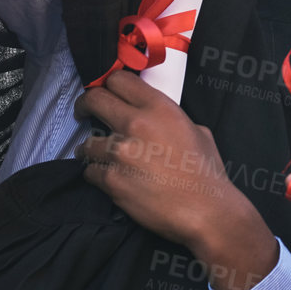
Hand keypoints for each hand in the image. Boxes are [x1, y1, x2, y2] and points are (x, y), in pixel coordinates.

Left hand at [77, 73, 276, 289]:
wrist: (205, 209)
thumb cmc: (206, 171)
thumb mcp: (197, 131)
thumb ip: (170, 119)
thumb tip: (154, 119)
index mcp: (160, 107)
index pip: (119, 80)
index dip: (108, 84)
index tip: (105, 93)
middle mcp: (136, 124)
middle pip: (94, 100)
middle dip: (85, 106)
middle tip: (84, 113)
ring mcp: (120, 152)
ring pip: (86, 143)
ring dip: (90, 149)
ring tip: (100, 156)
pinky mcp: (110, 180)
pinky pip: (90, 171)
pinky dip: (97, 174)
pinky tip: (110, 178)